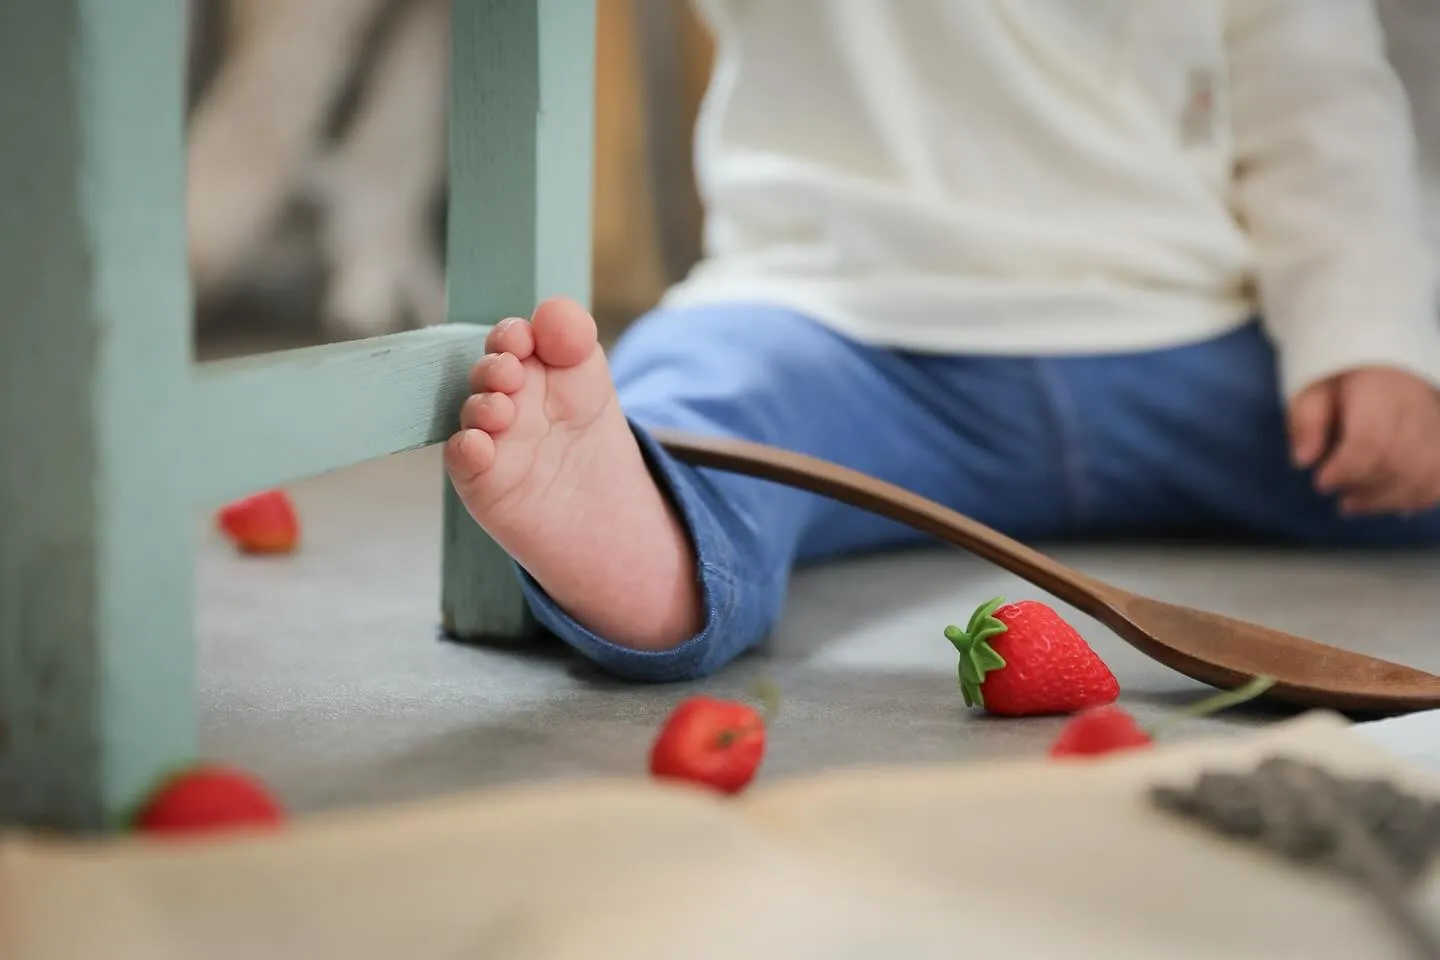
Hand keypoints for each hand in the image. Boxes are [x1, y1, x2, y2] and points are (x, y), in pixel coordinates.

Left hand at [1288, 367, 1439, 516]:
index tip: (1321, 483)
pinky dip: (1418, 498)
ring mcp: (1437, 424)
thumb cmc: (1340, 379)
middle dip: (1365, 489)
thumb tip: (1303, 460)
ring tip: (1356, 504)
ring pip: (1426, 474)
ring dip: (1389, 499)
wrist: (1384, 363)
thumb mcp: (1310, 390)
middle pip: (1400, 462)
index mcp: (1379, 389)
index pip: (1371, 439)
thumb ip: (1306, 422)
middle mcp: (1417, 406)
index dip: (1345, 470)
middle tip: (1339, 497)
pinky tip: (1392, 505)